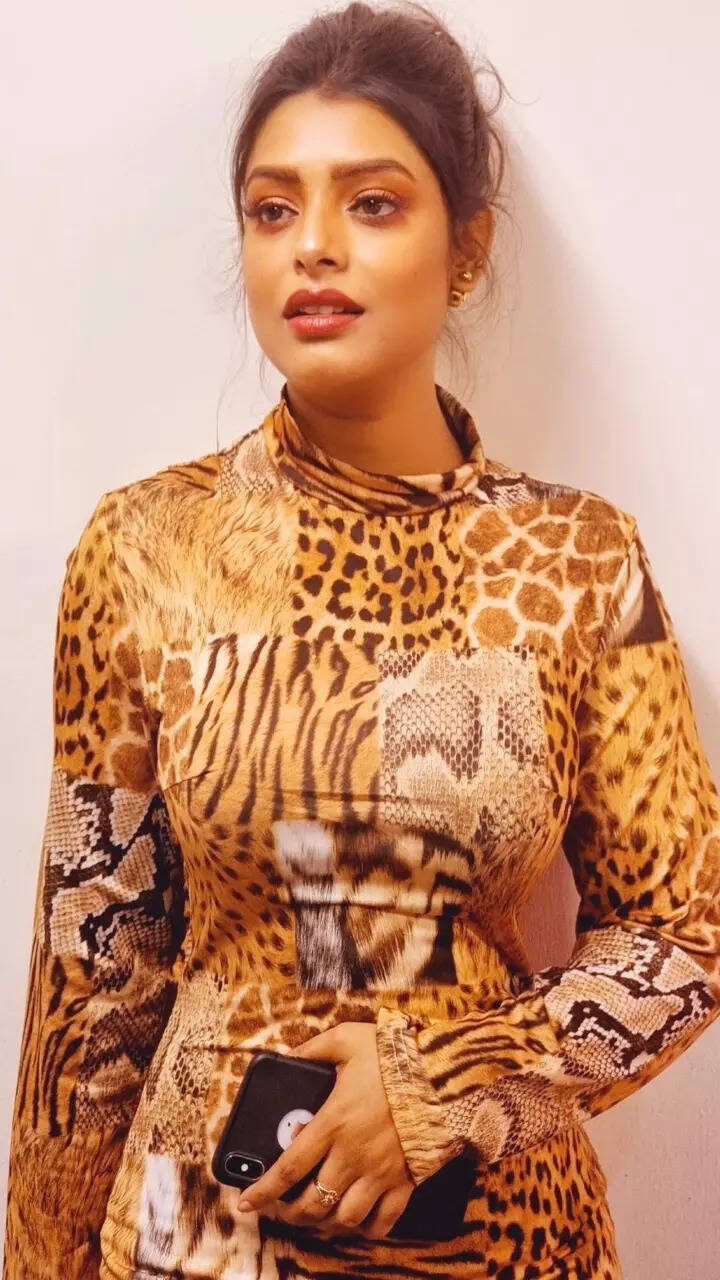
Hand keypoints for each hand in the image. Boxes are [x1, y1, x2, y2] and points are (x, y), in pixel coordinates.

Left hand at [234, 1022, 414, 1237]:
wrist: (444, 1073)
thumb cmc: (394, 1056)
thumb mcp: (347, 1040)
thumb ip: (313, 1049)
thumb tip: (288, 1056)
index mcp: (333, 1123)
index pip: (288, 1168)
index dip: (263, 1190)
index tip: (246, 1202)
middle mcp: (352, 1155)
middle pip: (313, 1202)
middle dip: (290, 1213)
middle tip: (282, 1209)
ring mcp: (380, 1173)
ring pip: (345, 1217)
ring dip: (326, 1222)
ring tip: (317, 1216)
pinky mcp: (405, 1181)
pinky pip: (384, 1220)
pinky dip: (367, 1228)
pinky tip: (357, 1222)